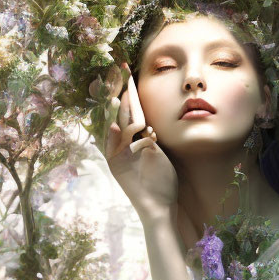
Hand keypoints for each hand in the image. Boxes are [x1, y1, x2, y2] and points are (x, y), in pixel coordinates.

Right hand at [104, 62, 178, 218]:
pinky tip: (125, 128)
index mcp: (132, 140)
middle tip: (118, 73)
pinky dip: (122, 139)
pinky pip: (118, 150)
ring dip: (120, 113)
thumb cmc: (162, 182)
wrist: (159, 206)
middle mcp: (121, 146)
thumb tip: (150, 124)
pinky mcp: (118, 168)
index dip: (129, 92)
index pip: (130, 111)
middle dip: (119, 94)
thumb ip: (151, 139)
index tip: (128, 73)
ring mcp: (118, 157)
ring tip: (121, 97)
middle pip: (119, 114)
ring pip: (116, 130)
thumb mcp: (158, 155)